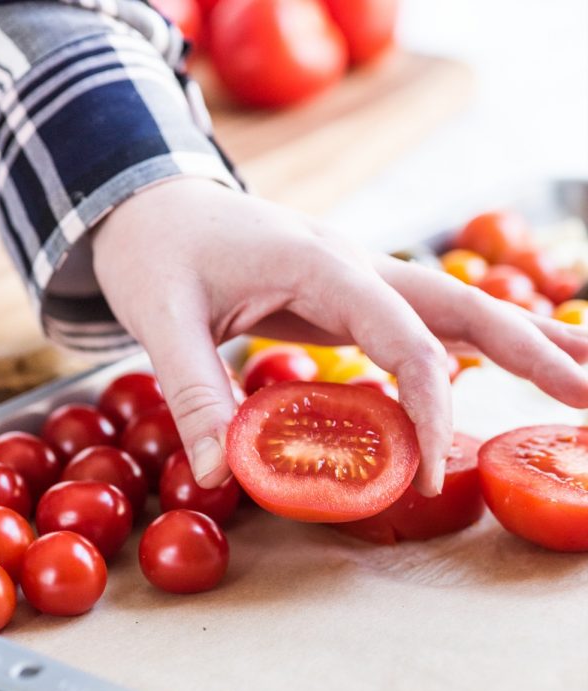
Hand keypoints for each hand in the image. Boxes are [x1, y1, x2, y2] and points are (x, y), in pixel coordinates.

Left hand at [92, 178, 587, 494]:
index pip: (404, 338)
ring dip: (522, 338)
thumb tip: (221, 476)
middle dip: (530, 348)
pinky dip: (473, 347)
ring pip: (458, 306)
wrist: (154, 205)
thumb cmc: (158, 251)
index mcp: (321, 265)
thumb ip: (194, 391)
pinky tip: (503, 366)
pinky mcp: (350, 298)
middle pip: (464, 303)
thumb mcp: (162, 316)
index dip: (429, 407)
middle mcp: (356, 267)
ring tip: (582, 372)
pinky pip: (424, 324)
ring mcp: (359, 280)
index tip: (430, 476)